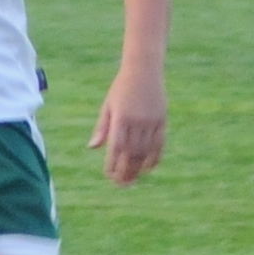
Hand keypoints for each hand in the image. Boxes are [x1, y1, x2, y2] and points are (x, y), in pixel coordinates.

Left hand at [88, 66, 166, 186]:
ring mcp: (151, 121)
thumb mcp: (108, 105)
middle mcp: (136, 121)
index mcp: (120, 117)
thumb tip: (92, 148)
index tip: (109, 175)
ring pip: (145, 151)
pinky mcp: (161, 120)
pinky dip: (154, 158)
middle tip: (121, 184)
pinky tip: (148, 168)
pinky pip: (159, 144)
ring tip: (132, 180)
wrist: (143, 70)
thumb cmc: (121, 88)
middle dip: (125, 171)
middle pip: (131, 153)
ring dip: (138, 168)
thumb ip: (102, 128)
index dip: (112, 163)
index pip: (116, 147)